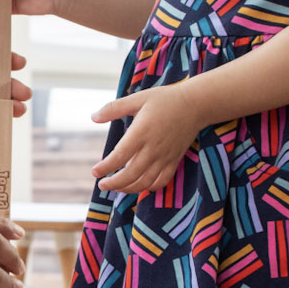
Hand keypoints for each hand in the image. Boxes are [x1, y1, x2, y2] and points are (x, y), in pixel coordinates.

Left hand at [90, 82, 205, 195]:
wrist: (196, 105)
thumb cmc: (164, 100)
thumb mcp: (137, 99)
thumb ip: (114, 108)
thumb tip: (93, 117)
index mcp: (141, 132)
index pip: (119, 156)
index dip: (106, 167)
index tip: (95, 172)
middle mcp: (153, 148)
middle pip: (131, 175)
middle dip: (114, 183)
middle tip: (102, 185)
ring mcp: (165, 157)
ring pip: (145, 182)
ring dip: (128, 188)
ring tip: (116, 187)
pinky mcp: (174, 160)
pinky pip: (162, 181)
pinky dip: (149, 187)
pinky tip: (139, 185)